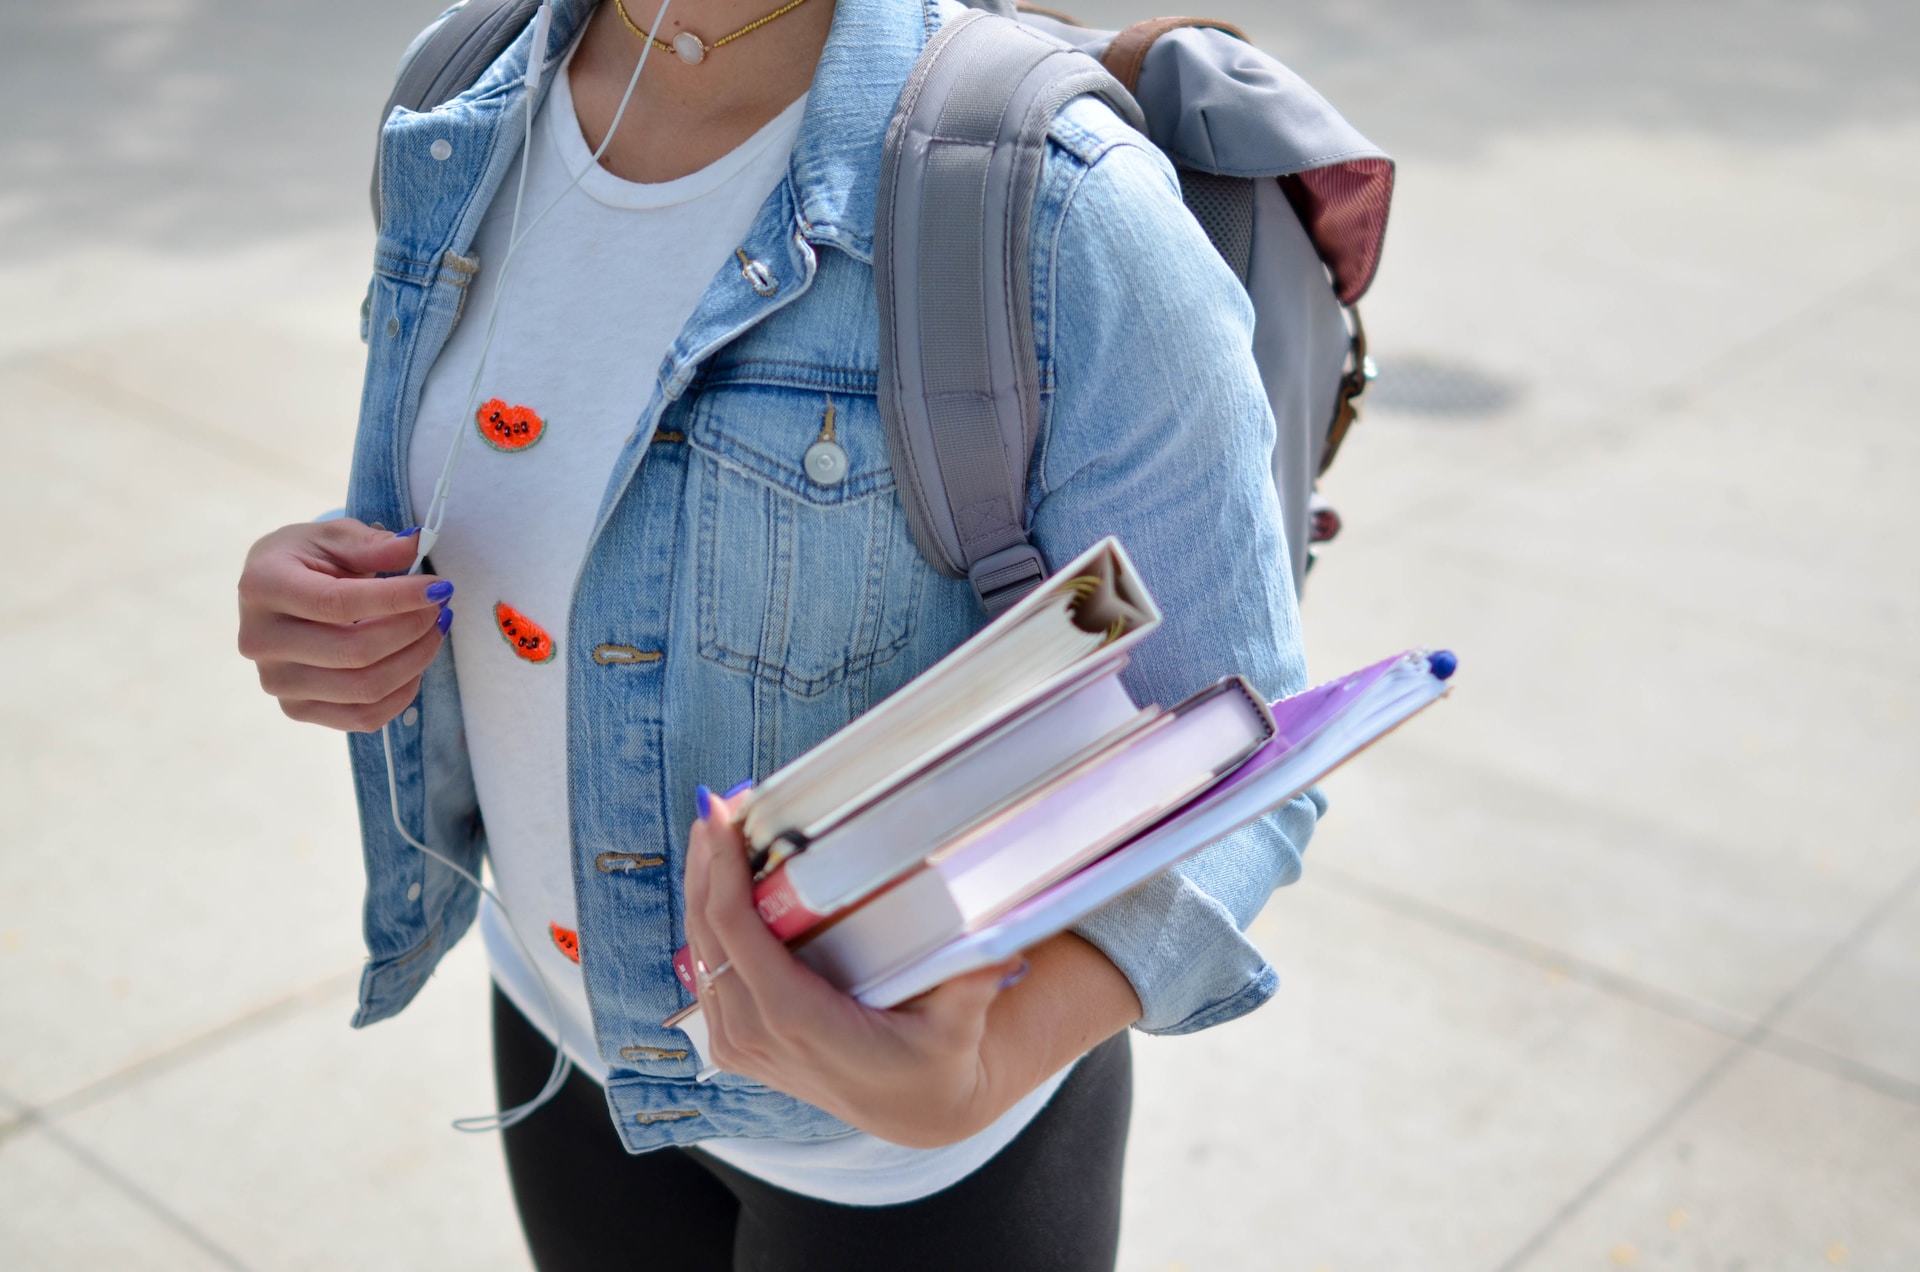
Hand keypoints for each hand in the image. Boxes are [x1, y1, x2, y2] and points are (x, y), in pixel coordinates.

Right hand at [236, 519, 453, 732]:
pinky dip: (402, 693)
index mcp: (262, 587)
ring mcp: (277, 681)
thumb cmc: (307, 560)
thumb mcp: (333, 537)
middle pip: (354, 652)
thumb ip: (372, 544)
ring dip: (415, 661)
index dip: (397, 598)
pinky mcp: (296, 709)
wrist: (274, 594)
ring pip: (364, 689)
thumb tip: (415, 545)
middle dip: (412, 629)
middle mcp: (260, 640)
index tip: (439, 588)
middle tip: (440, 608)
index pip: (338, 603)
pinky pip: (363, 718)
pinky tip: (414, 664)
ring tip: (433, 631)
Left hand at [683, 790, 1140, 1147]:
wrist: (914, 1112)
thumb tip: (1001, 947)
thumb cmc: (935, 1062)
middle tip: (717, 804)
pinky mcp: (737, 1044)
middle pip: (706, 932)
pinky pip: (706, 973)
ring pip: (698, 951)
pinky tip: (718, 882)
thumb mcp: (958, 1028)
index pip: (736, 932)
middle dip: (706, 863)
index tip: (722, 815)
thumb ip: (971, 986)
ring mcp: (740, 1043)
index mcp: (796, 1020)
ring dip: (701, 887)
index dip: (722, 869)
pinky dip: (707, 922)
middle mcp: (755, 1035)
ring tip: (715, 829)